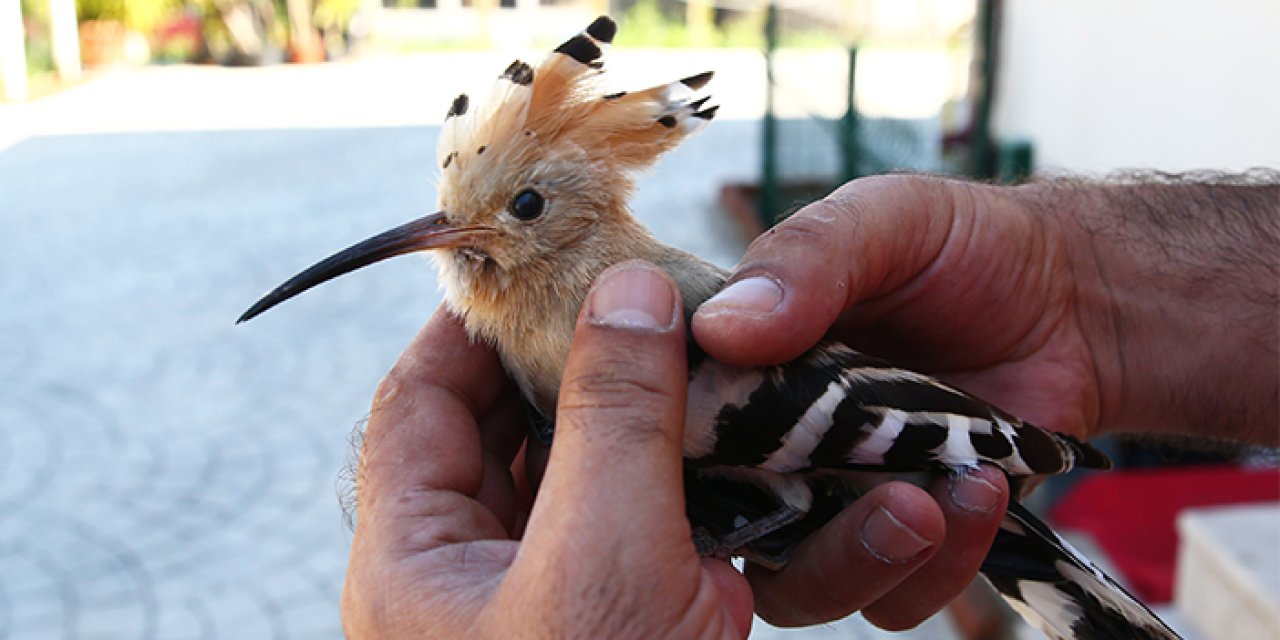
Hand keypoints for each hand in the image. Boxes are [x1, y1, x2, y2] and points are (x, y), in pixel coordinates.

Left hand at [342, 262, 753, 638]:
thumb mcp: (603, 558)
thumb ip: (613, 418)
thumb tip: (632, 289)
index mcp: (413, 563)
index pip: (419, 402)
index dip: (474, 321)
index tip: (541, 257)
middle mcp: (474, 573)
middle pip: (505, 427)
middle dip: (572, 356)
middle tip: (640, 293)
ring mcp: (554, 595)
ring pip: (584, 472)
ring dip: (640, 413)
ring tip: (696, 347)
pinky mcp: (630, 614)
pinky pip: (646, 522)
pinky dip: (689, 474)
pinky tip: (736, 431)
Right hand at [691, 175, 1069, 628]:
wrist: (1074, 299)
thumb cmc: (962, 248)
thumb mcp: (882, 220)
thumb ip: (803, 260)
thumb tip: (720, 329)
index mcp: (741, 372)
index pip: (673, 426)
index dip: (672, 448)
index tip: (715, 442)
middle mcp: (773, 448)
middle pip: (727, 527)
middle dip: (771, 529)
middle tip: (837, 489)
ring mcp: (839, 501)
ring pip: (803, 582)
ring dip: (861, 557)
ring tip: (928, 498)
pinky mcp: (910, 542)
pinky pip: (898, 594)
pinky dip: (935, 563)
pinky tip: (979, 493)